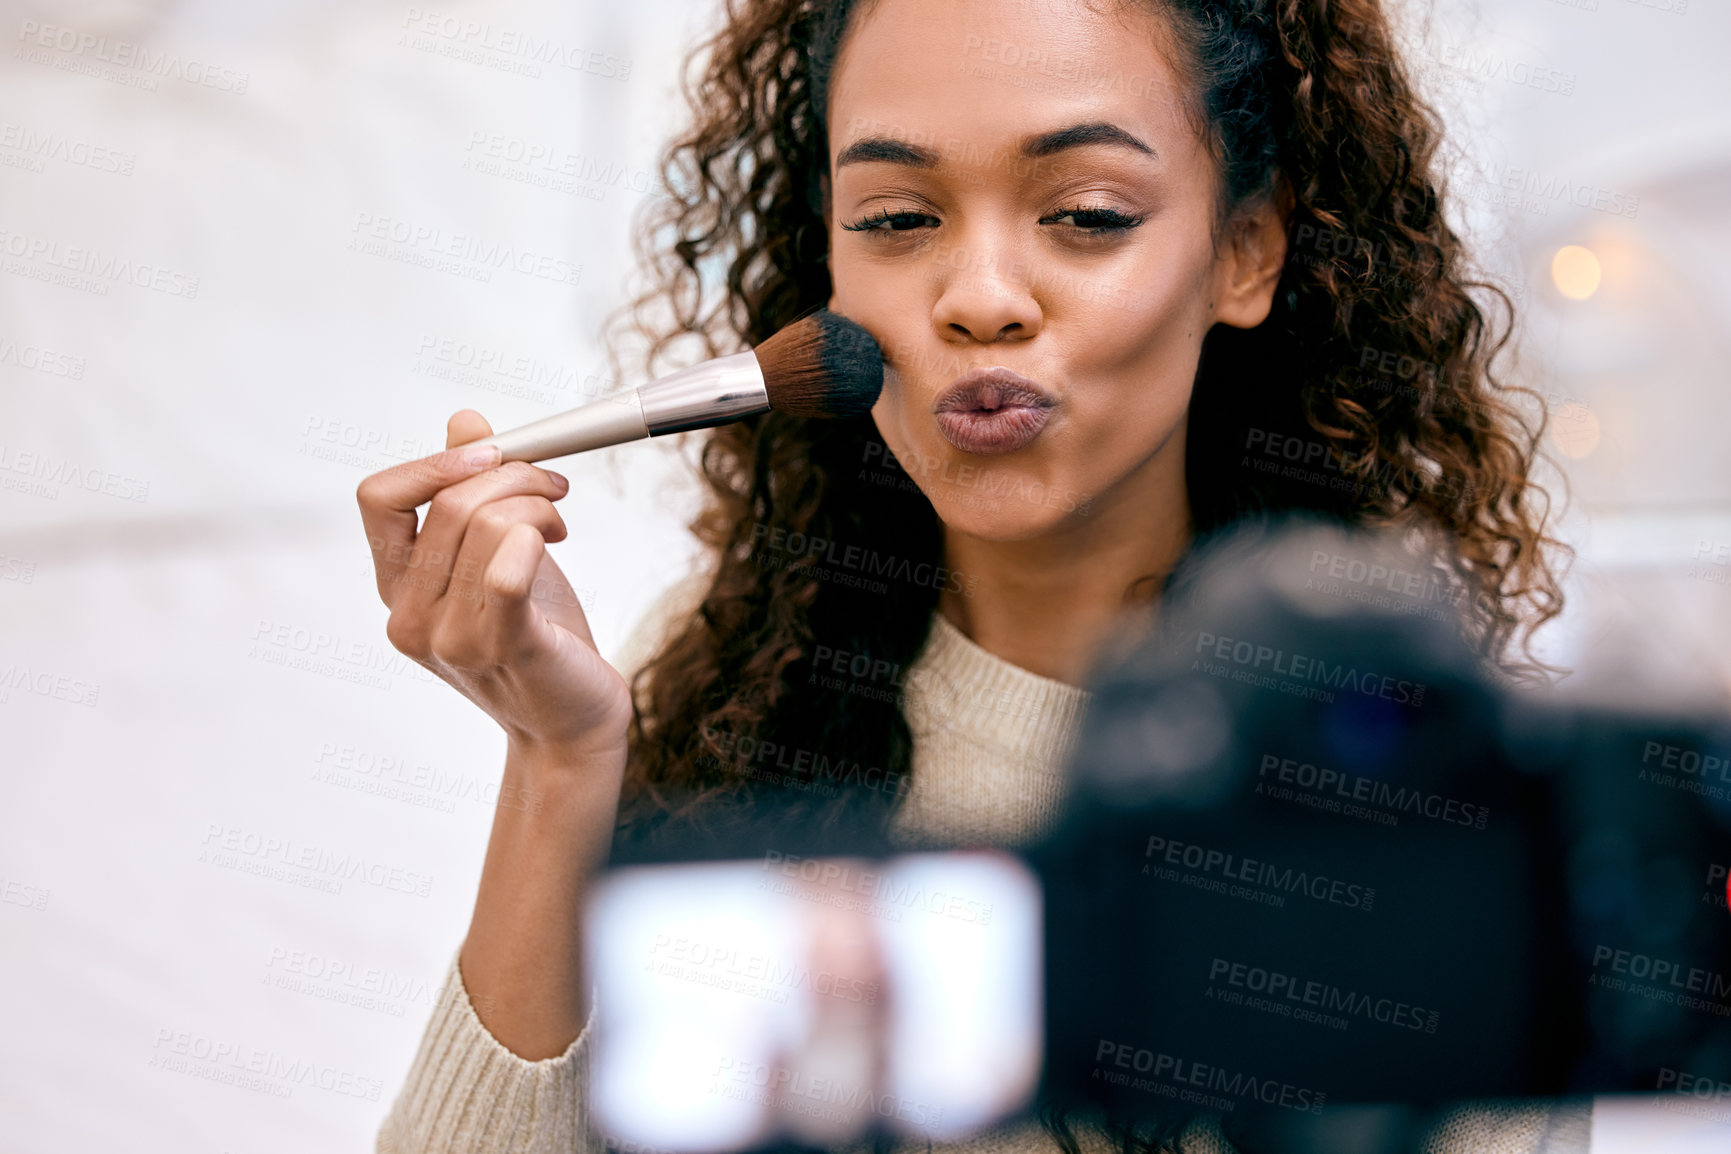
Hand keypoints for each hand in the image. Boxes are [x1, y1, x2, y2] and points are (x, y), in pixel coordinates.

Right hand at [356, 410, 632, 767]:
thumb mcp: (497, 555)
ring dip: (538, 505)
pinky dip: (534, 538)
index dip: (438, 462)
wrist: (571, 720)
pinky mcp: (503, 648)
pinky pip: (507, 571)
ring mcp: (450, 638)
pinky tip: (555, 542)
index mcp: (396, 587)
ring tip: (558, 526)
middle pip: (450, 502)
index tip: (495, 454)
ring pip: (488, 524)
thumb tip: (463, 420)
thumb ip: (471, 492)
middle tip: (553, 490)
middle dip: (515, 475)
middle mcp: (408, 615)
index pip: (379, 497)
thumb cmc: (537, 633)